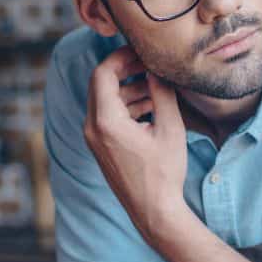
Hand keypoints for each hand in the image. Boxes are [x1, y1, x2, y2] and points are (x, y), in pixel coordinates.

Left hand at [83, 45, 188, 241]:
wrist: (153, 210)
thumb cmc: (164, 173)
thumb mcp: (170, 128)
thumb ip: (162, 93)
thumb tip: (157, 67)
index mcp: (106, 121)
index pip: (103, 73)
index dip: (121, 57)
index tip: (142, 51)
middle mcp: (92, 128)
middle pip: (101, 84)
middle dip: (125, 70)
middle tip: (149, 64)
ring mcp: (93, 138)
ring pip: (105, 99)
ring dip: (128, 88)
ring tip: (156, 87)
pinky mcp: (100, 146)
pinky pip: (107, 116)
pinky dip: (125, 105)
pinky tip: (150, 107)